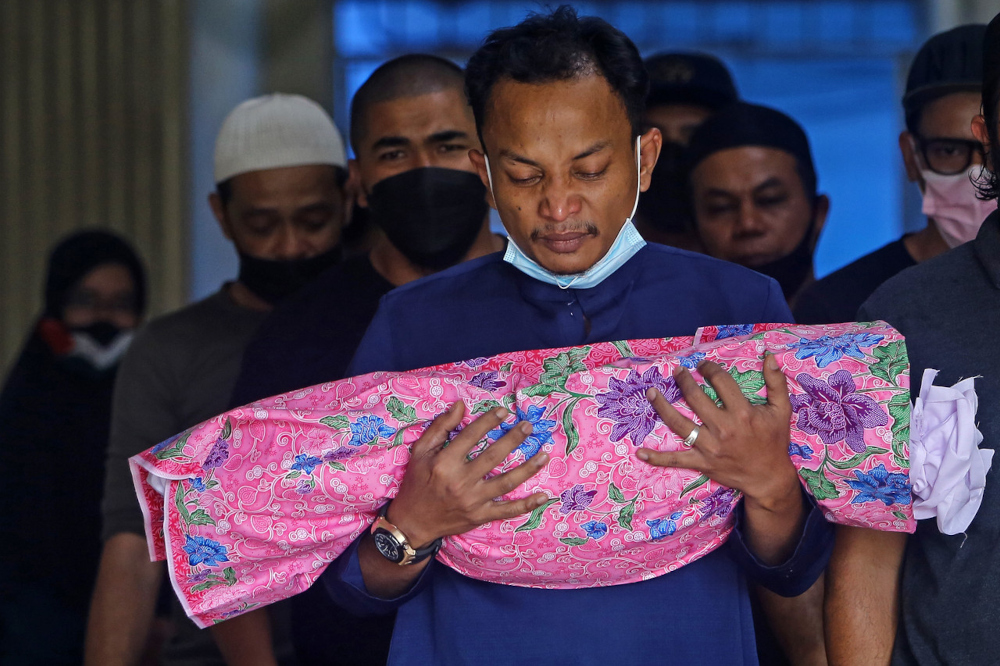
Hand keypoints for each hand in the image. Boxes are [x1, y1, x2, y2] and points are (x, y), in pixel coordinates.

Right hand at [387, 402, 549, 547]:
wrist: (412, 523)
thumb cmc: (416, 483)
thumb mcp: (420, 451)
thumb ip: (440, 427)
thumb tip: (461, 405)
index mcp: (445, 463)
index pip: (472, 436)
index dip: (489, 421)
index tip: (504, 411)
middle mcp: (460, 481)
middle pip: (493, 456)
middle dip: (514, 439)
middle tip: (528, 426)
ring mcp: (473, 501)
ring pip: (506, 482)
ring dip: (528, 468)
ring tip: (544, 455)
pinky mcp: (480, 516)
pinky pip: (507, 510)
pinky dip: (527, 505)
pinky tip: (543, 496)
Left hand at [636, 353, 798, 509]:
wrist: (769, 478)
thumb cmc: (774, 441)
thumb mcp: (782, 410)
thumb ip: (776, 382)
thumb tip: (769, 356)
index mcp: (742, 413)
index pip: (720, 382)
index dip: (709, 369)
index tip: (702, 365)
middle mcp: (723, 428)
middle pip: (695, 398)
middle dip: (683, 381)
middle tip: (677, 371)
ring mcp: (710, 447)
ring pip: (679, 424)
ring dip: (662, 406)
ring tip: (652, 392)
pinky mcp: (702, 463)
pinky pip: (676, 460)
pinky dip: (657, 458)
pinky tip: (640, 452)